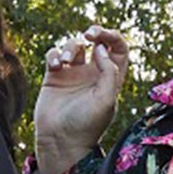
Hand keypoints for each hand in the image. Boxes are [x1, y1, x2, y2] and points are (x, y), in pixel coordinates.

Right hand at [34, 29, 128, 173]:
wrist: (60, 141)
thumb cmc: (86, 125)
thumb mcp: (105, 100)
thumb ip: (108, 72)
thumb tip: (101, 48)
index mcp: (110, 78)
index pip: (118, 50)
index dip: (113, 38)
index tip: (102, 38)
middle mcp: (93, 74)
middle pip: (97, 42)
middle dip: (95, 32)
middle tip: (89, 34)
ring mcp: (73, 74)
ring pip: (74, 46)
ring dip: (71, 47)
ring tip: (66, 61)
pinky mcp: (54, 77)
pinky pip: (54, 55)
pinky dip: (54, 54)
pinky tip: (55, 65)